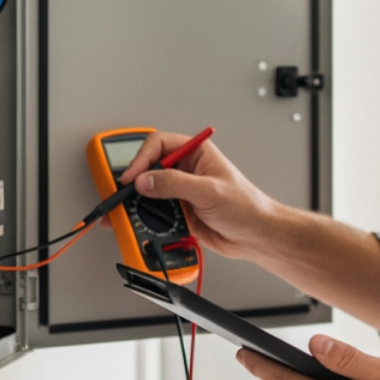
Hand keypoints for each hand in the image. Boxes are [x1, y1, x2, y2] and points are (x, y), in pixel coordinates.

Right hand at [117, 130, 279, 260]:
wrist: (255, 235)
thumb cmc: (246, 206)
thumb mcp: (209, 190)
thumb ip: (175, 184)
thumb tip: (146, 180)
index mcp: (196, 153)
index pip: (159, 145)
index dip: (142, 158)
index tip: (132, 177)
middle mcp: (187, 170)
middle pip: (150, 168)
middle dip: (135, 182)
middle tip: (123, 194)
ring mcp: (182, 191)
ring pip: (150, 192)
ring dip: (139, 203)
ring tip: (129, 212)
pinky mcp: (180, 211)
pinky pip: (156, 212)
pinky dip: (147, 218)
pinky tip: (145, 224)